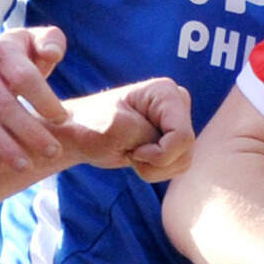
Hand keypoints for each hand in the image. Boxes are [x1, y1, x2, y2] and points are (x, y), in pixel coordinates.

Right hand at [0, 27, 76, 170]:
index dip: (45, 101)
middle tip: (53, 152)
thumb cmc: (10, 58)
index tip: (62, 119)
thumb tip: (52, 54)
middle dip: (31, 132)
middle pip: (4, 104)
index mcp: (1, 49)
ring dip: (4, 147)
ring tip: (25, 166)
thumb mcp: (31, 41)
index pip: (25, 78)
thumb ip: (51, 41)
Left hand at [60, 78, 197, 180]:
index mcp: (166, 92)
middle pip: (185, 149)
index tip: (133, 149)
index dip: (159, 154)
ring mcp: (176, 121)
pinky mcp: (172, 139)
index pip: (182, 137)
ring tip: (131, 153)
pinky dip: (155, 171)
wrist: (78, 133)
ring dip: (154, 169)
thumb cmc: (92, 126)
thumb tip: (184, 155)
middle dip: (156, 162)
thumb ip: (158, 144)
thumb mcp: (121, 132)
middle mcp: (177, 103)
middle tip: (129, 151)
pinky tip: (137, 157)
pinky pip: (177, 166)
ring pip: (183, 161)